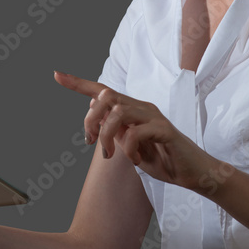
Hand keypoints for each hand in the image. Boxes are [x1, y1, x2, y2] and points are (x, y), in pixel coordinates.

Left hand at [53, 71, 224, 191]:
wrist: (192, 173)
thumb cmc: (162, 159)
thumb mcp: (130, 146)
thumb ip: (114, 129)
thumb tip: (94, 110)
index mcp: (132, 109)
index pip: (101, 91)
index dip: (78, 83)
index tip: (57, 75)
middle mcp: (142, 107)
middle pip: (106, 96)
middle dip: (91, 119)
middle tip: (91, 142)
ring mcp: (154, 116)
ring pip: (118, 112)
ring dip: (107, 136)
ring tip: (111, 155)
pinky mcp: (165, 130)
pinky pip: (137, 132)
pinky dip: (129, 148)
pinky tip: (134, 160)